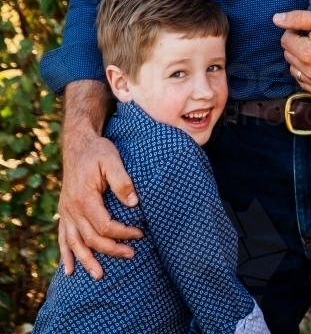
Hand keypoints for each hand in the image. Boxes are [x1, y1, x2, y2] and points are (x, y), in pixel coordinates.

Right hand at [59, 82, 142, 279]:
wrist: (78, 143)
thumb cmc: (97, 151)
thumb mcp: (112, 159)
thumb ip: (122, 181)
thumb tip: (134, 203)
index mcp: (84, 197)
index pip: (104, 224)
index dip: (123, 232)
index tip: (140, 234)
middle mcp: (72, 208)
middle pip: (91, 237)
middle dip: (111, 249)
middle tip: (131, 255)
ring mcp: (66, 211)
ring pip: (75, 242)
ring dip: (87, 260)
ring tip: (99, 275)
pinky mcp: (65, 211)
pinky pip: (63, 237)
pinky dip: (66, 254)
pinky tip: (69, 269)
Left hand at [273, 9, 310, 97]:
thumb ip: (297, 18)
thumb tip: (275, 19)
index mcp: (306, 52)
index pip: (285, 40)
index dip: (295, 31)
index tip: (308, 30)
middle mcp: (310, 72)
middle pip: (289, 56)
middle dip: (297, 45)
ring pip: (295, 71)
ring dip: (300, 61)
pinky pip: (306, 84)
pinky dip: (309, 75)